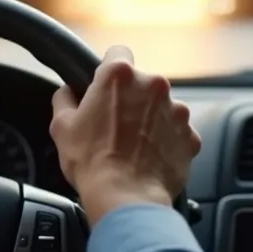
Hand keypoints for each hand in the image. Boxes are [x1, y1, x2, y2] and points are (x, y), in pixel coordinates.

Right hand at [49, 45, 200, 227]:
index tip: (105, 85)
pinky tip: (150, 158)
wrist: (126, 198)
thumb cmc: (92, 162)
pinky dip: (166, 142)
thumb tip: (67, 92)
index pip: (117, 53)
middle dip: (131, 99)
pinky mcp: (190, 136)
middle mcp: (154, 85)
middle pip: (142, 83)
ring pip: (161, 107)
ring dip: (150, 120)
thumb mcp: (61, 126)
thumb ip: (64, 99)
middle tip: (114, 125)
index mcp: (120, 76)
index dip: (109, 69)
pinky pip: (177, 133)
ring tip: (133, 147)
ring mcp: (177, 110)